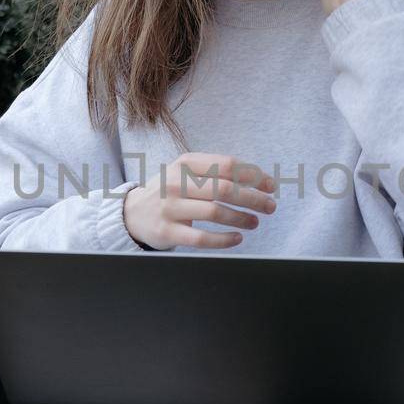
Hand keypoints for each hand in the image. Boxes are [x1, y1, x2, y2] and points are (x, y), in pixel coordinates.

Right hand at [123, 152, 277, 250]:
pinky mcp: (167, 231)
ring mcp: (170, 207)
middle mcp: (176, 182)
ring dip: (241, 218)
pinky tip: (237, 238)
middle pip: (224, 189)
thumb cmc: (170, 191)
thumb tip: (259, 179)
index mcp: (186, 163)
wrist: (133, 213)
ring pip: (215, 212)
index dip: (253, 175)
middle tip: (270, 206)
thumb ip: (216, 172)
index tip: (270, 185)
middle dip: (253, 198)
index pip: (226, 165)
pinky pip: (201, 238)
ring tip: (255, 222)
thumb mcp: (186, 172)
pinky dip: (224, 239)